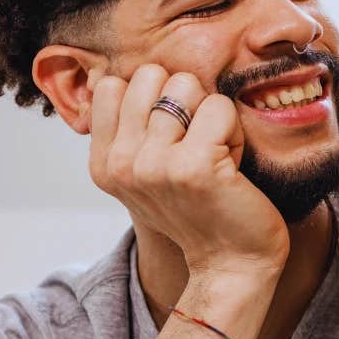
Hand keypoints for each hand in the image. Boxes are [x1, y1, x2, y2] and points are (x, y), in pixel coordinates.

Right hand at [88, 65, 288, 280]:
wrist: (232, 264)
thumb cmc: (200, 210)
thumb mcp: (147, 173)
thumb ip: (131, 131)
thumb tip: (129, 75)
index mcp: (103, 164)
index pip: (113, 85)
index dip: (154, 99)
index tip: (172, 140)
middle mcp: (121, 164)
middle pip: (152, 75)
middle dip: (186, 101)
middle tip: (199, 144)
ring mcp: (154, 165)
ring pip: (187, 86)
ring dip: (213, 117)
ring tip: (216, 155)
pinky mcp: (194, 166)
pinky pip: (220, 107)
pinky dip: (235, 131)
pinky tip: (232, 166)